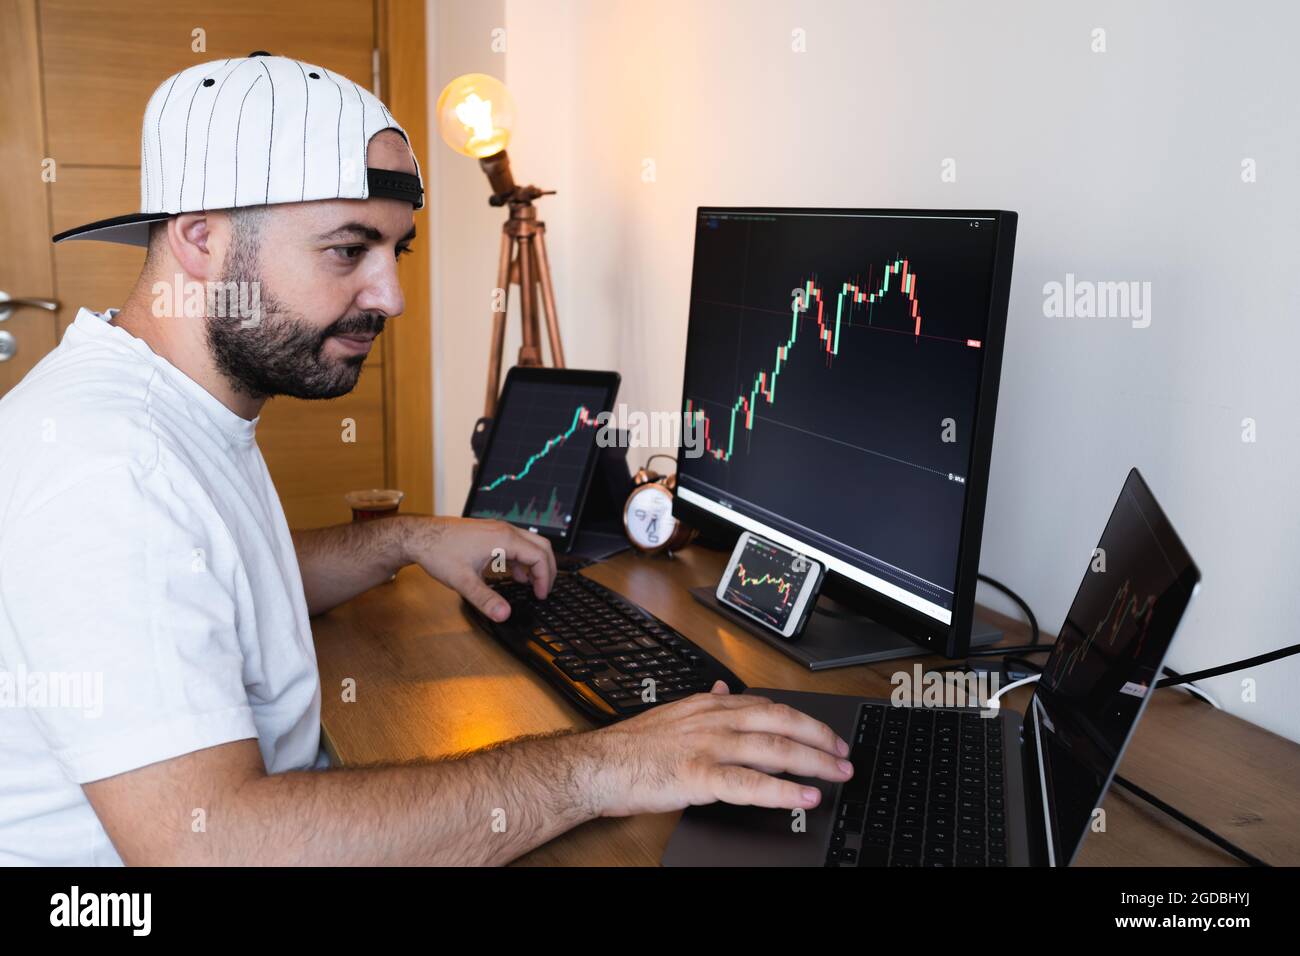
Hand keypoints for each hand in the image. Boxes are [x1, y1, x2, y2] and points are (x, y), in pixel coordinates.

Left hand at [403, 517, 555, 621]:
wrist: (419, 536)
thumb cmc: (438, 552)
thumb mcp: (463, 581)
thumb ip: (485, 599)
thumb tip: (504, 614)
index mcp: (503, 539)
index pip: (539, 556)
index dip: (544, 578)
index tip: (540, 596)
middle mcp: (504, 530)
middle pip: (541, 546)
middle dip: (547, 569)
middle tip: (543, 590)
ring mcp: (497, 529)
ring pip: (529, 543)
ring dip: (533, 563)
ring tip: (529, 585)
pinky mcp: (489, 532)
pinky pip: (515, 544)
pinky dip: (521, 559)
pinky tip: (512, 574)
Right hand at [586, 681, 852, 815]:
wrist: (599, 765)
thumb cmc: (632, 747)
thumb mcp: (673, 713)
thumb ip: (703, 703)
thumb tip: (722, 690)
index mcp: (710, 705)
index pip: (769, 705)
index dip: (804, 719)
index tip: (825, 734)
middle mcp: (715, 719)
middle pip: (781, 722)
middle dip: (819, 738)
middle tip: (844, 754)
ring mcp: (710, 746)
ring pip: (774, 748)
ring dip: (813, 761)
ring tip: (838, 774)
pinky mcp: (700, 775)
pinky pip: (750, 783)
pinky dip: (782, 790)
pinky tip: (804, 796)